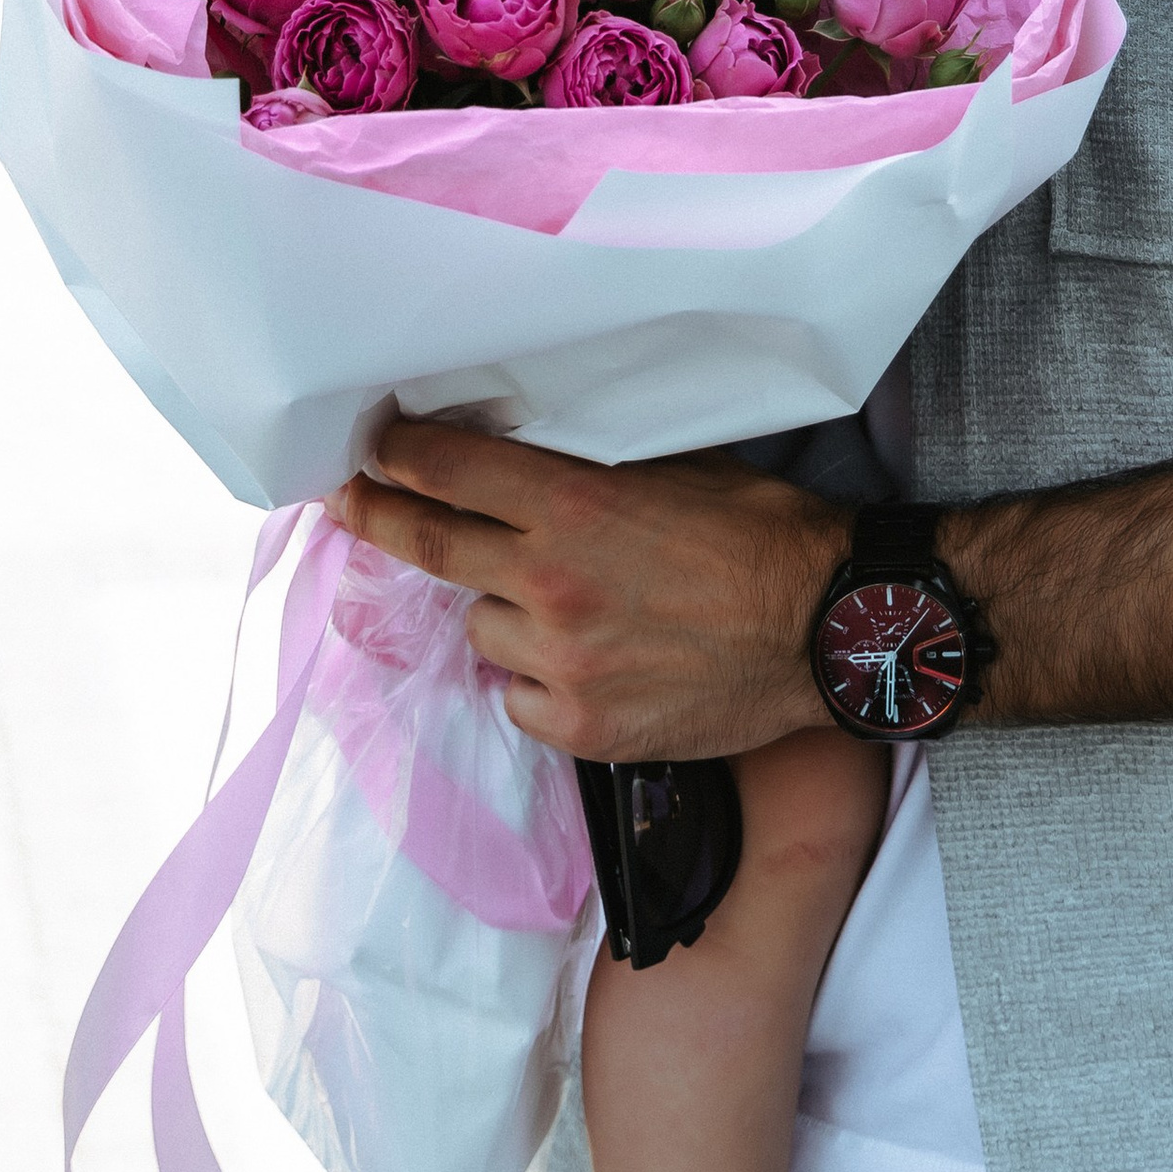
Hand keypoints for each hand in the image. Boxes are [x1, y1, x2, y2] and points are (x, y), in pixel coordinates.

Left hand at [326, 419, 845, 757]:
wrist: (826, 631)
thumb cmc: (761, 535)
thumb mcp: (678, 465)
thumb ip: (591, 464)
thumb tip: (528, 446)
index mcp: (573, 506)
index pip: (447, 470)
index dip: (397, 456)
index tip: (370, 450)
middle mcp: (550, 582)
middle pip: (428, 546)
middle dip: (376, 517)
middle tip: (346, 503)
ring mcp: (560, 661)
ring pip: (481, 627)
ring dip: (503, 610)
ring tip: (568, 605)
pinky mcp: (579, 726)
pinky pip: (519, 694)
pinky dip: (538, 677)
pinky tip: (588, 662)